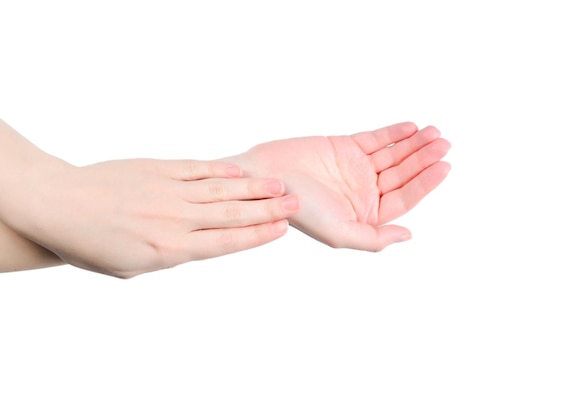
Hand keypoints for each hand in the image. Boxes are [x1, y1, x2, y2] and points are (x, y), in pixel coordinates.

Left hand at [4, 158, 299, 277]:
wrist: (58, 206)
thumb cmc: (90, 245)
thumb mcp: (133, 267)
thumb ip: (171, 254)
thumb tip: (198, 242)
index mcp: (170, 249)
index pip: (226, 242)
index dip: (258, 235)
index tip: (282, 229)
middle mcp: (176, 218)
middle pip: (232, 214)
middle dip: (268, 210)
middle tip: (296, 204)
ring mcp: (168, 190)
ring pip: (221, 189)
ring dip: (253, 188)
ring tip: (280, 185)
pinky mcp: (157, 169)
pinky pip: (196, 169)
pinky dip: (220, 170)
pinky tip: (240, 171)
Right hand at [229, 122, 449, 250]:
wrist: (267, 177)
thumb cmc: (298, 210)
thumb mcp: (338, 233)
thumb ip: (374, 238)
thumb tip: (408, 235)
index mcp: (366, 214)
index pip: (404, 198)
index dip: (425, 182)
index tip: (444, 166)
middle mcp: (364, 192)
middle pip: (402, 173)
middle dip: (424, 158)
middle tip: (443, 143)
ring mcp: (356, 168)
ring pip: (393, 154)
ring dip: (414, 144)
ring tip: (434, 133)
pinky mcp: (345, 146)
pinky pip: (375, 139)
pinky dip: (393, 133)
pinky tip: (411, 128)